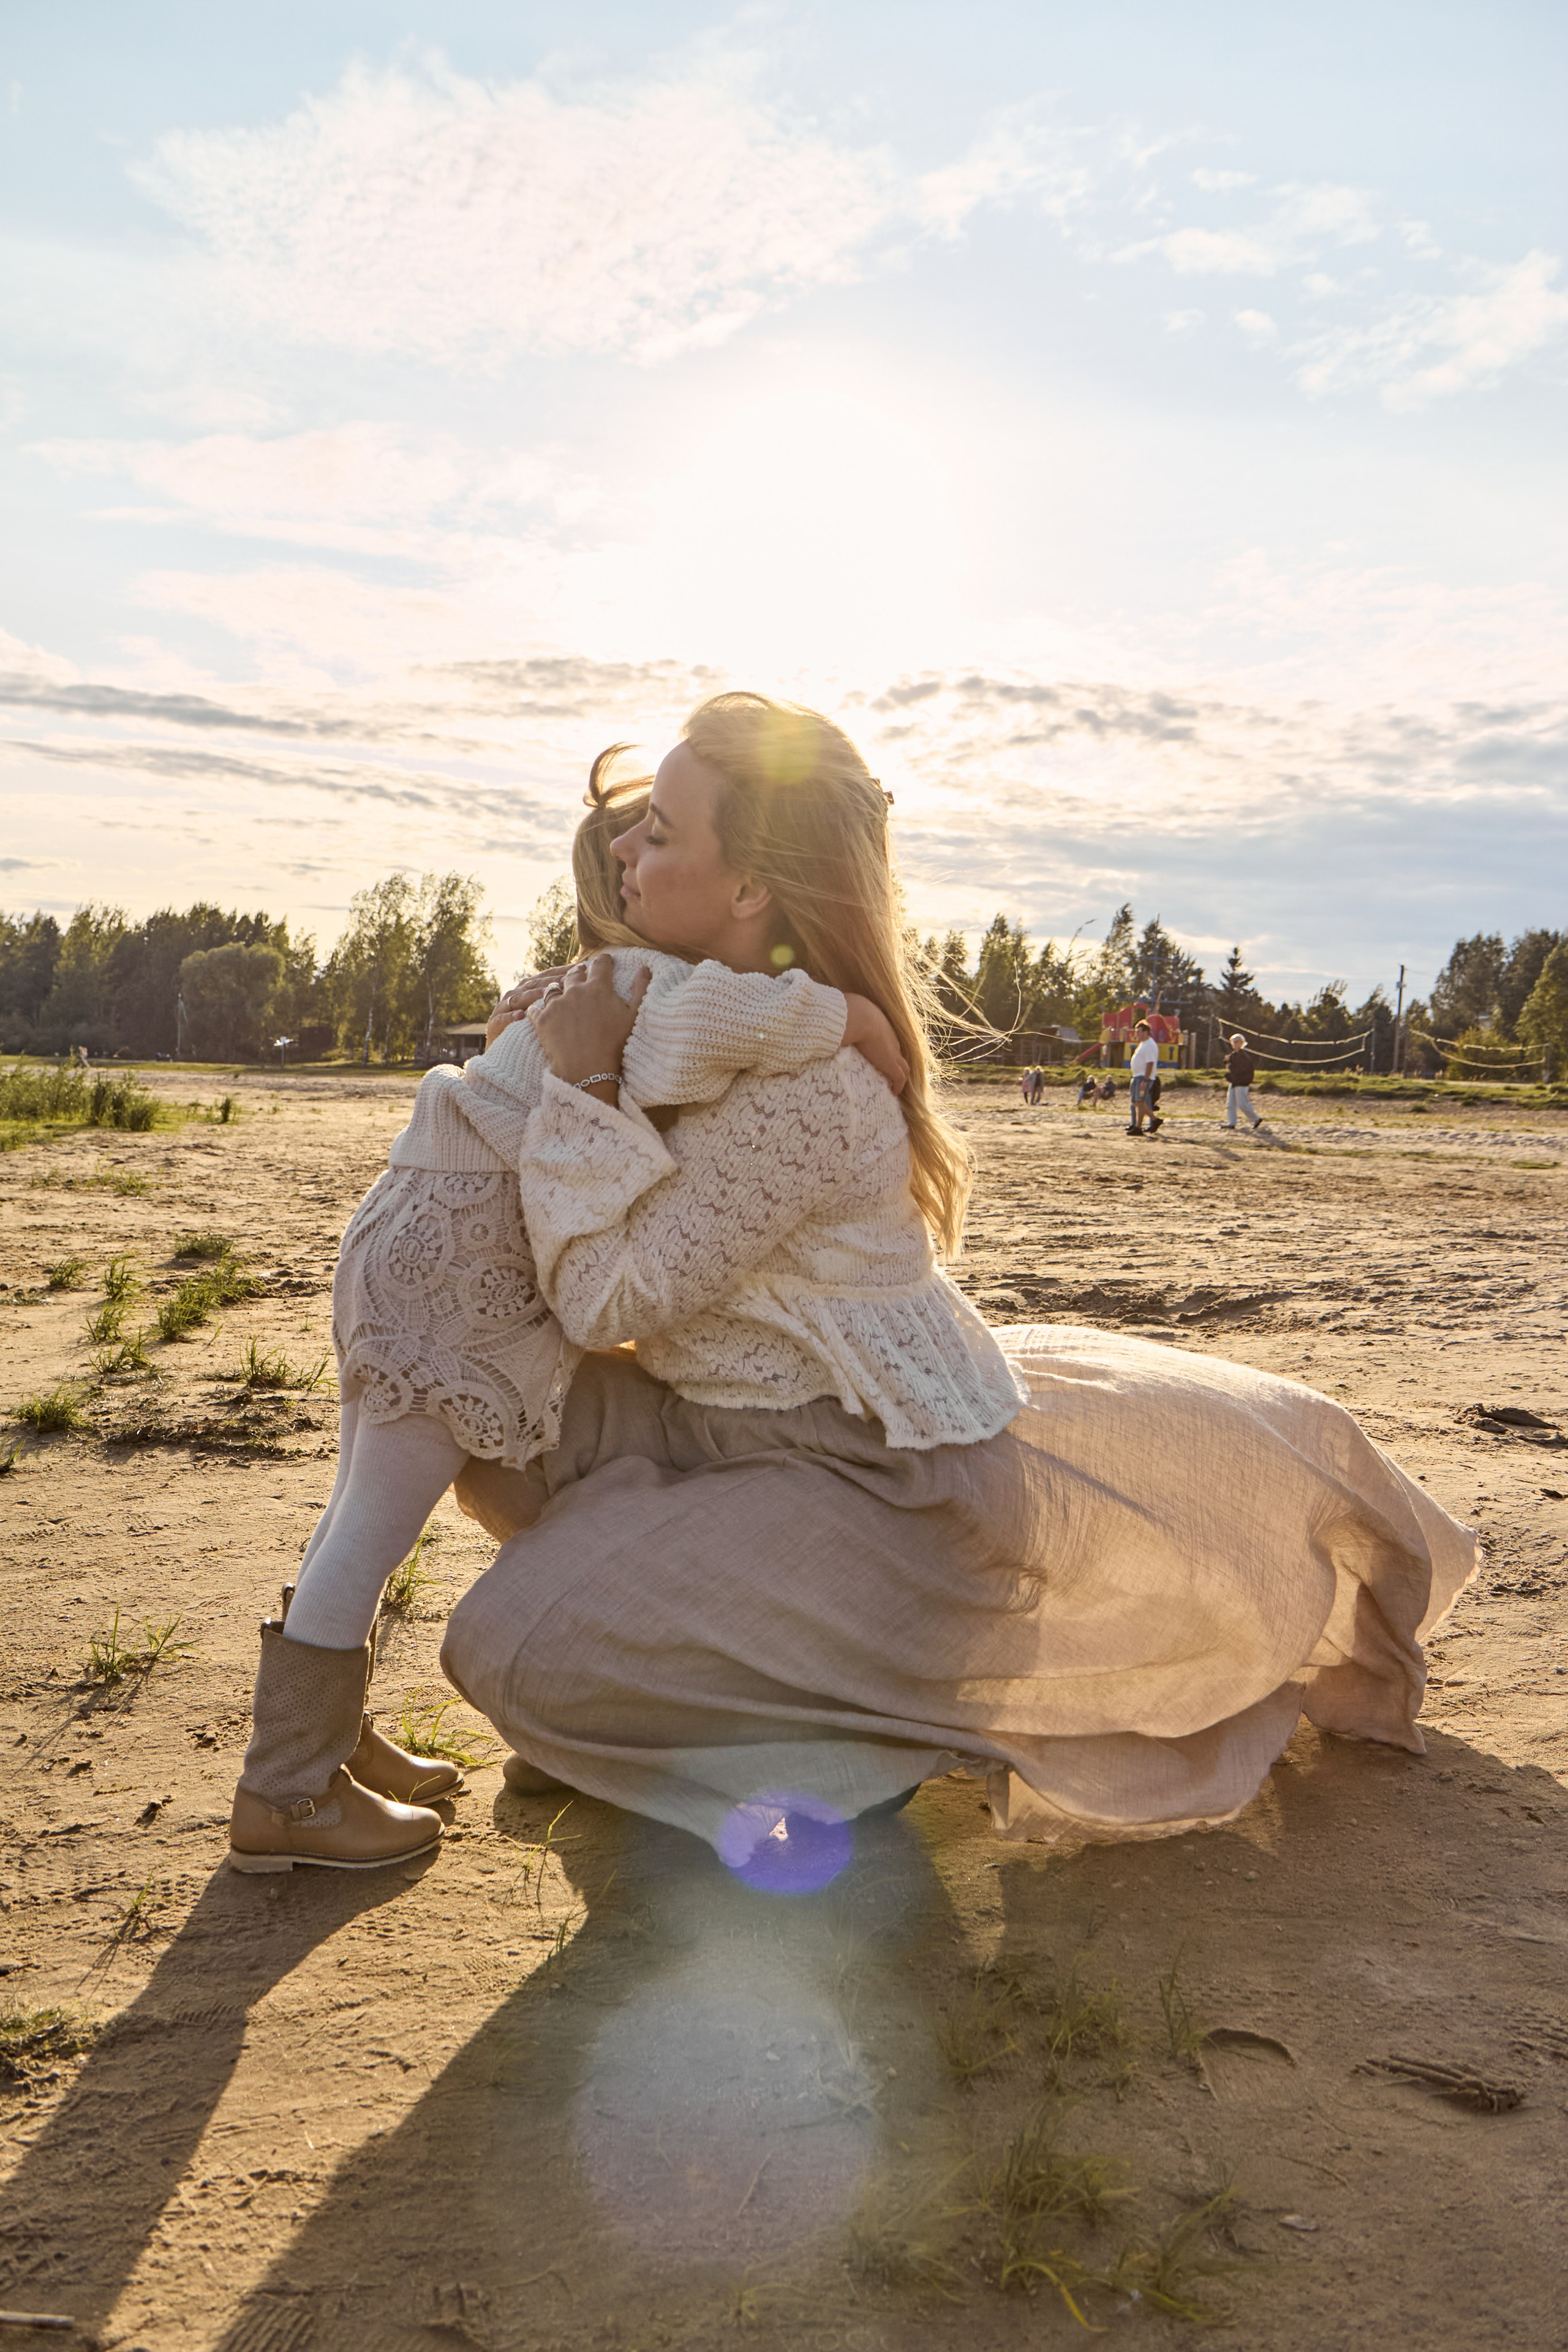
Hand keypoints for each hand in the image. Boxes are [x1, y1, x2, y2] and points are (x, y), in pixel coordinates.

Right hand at [486, 965, 580, 1048]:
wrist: (505, 1055)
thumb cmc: (530, 1035)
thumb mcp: (546, 1016)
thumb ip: (558, 1002)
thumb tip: (584, 992)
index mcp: (527, 990)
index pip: (545, 977)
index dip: (561, 972)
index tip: (580, 967)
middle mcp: (514, 996)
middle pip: (533, 985)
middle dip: (551, 981)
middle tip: (568, 978)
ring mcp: (502, 1009)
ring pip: (518, 998)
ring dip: (532, 996)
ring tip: (547, 995)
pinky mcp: (494, 1025)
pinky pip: (502, 1020)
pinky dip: (511, 1017)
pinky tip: (521, 1015)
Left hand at [528, 953, 651, 1099]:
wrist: (589, 1072)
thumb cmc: (616, 1046)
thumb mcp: (634, 1017)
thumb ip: (641, 989)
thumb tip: (644, 968)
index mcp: (599, 988)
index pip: (601, 965)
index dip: (604, 960)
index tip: (606, 960)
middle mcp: (575, 991)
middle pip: (574, 974)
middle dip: (579, 972)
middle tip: (581, 973)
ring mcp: (556, 1005)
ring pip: (553, 989)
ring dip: (558, 989)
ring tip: (559, 991)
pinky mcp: (541, 1021)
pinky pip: (534, 1008)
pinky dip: (536, 1008)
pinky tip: (537, 1010)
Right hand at [841, 993, 909, 1094]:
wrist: (858, 1017)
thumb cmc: (850, 1011)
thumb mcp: (848, 1012)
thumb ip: (842, 1018)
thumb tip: (829, 1021)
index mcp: (881, 1026)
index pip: (887, 1041)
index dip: (884, 1051)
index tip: (877, 1058)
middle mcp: (890, 1039)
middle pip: (898, 1054)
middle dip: (895, 1064)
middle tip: (888, 1075)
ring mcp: (892, 1052)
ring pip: (904, 1067)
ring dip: (900, 1077)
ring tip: (893, 1086)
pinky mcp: (890, 1063)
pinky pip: (899, 1077)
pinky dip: (898, 1085)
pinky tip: (893, 1092)